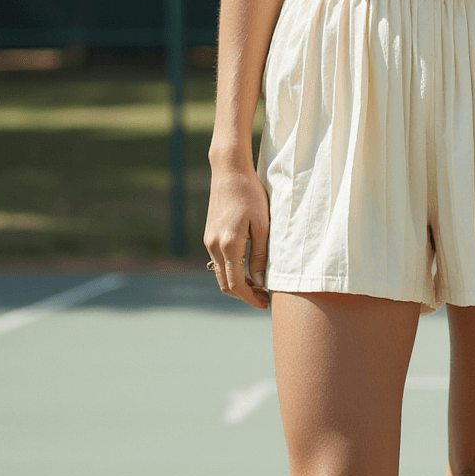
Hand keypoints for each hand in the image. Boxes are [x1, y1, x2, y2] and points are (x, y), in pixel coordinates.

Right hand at [204, 164, 271, 310]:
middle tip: (264, 298)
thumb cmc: (250, 195)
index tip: (265, 304)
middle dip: (244, 295)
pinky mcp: (209, 235)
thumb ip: (260, 255)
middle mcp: (214, 246)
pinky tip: (248, 269)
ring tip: (259, 285)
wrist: (229, 171)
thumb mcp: (262, 225)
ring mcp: (209, 241)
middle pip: (225, 284)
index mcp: (229, 245)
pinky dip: (232, 272)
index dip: (250, 298)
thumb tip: (260, 282)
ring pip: (221, 274)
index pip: (235, 285)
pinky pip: (219, 262)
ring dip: (238, 284)